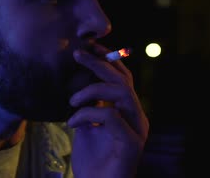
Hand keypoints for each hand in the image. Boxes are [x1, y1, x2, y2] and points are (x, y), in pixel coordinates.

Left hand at [67, 43, 149, 177]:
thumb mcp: (87, 127)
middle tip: (77, 54)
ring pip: (122, 92)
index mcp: (129, 113)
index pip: (123, 78)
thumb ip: (89, 105)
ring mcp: (138, 131)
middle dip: (100, 63)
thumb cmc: (92, 163)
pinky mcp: (131, 144)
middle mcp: (138, 118)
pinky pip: (111, 116)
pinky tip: (73, 123)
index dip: (107, 59)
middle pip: (124, 80)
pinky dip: (88, 114)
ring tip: (71, 99)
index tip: (88, 46)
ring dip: (93, 89)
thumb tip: (79, 79)